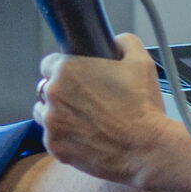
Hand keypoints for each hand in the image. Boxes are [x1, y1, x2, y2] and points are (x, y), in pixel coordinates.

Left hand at [34, 35, 185, 188]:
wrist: (146, 150)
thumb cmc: (143, 108)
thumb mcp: (141, 61)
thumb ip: (124, 42)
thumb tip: (116, 41)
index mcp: (68, 69)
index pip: (50, 63)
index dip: (65, 70)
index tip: (76, 78)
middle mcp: (53, 94)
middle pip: (46, 88)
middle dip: (63, 92)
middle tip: (87, 101)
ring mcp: (51, 122)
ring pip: (44, 113)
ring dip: (59, 114)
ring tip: (85, 120)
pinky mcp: (54, 147)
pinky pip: (52, 138)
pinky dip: (65, 137)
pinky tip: (86, 136)